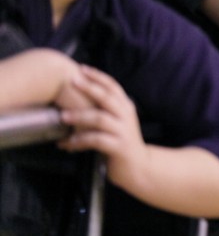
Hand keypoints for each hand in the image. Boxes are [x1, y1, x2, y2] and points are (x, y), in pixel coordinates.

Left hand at [58, 66, 148, 190]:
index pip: (113, 86)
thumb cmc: (122, 143)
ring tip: (62, 116)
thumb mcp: (118, 122)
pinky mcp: (118, 147)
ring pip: (100, 118)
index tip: (81, 68)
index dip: (98, 76)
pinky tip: (67, 143)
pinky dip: (79, 140)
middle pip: (107, 97)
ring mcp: (123, 131)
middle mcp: (126, 116)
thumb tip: (80, 97)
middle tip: (72, 81)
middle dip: (89, 88)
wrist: (139, 167)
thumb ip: (106, 110)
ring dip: (79, 116)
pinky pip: (96, 140)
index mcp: (126, 107)